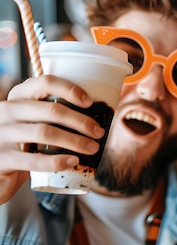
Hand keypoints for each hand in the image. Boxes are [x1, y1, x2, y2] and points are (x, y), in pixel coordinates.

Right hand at [0, 76, 103, 201]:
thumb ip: (51, 115)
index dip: (70, 89)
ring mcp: (1, 134)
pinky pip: (34, 160)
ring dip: (75, 141)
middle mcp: (6, 111)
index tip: (90, 102)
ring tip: (92, 148)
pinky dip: (57, 161)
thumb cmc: (21, 143)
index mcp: (17, 97)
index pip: (45, 82)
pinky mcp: (2, 158)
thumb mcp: (31, 122)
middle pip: (51, 110)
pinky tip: (73, 162)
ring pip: (45, 133)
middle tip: (98, 132)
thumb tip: (96, 117)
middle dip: (81, 121)